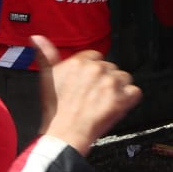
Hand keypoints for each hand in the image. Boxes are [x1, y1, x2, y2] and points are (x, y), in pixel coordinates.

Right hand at [35, 37, 141, 154]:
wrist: (64, 134)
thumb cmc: (55, 110)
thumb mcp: (47, 78)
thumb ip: (45, 55)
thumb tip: (37, 38)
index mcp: (79, 62)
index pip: (95, 57)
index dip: (92, 72)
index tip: (87, 84)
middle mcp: (96, 69)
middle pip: (110, 68)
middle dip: (104, 80)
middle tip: (93, 97)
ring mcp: (111, 83)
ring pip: (124, 78)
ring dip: (118, 89)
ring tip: (104, 102)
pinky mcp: (122, 99)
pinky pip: (135, 92)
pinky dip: (129, 100)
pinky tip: (117, 106)